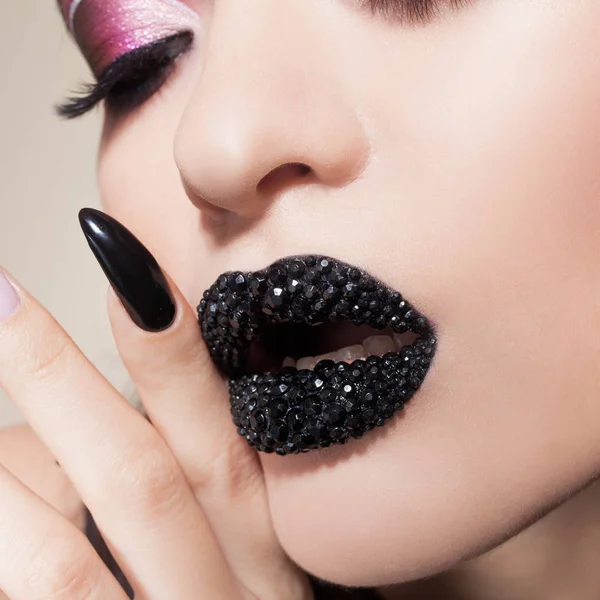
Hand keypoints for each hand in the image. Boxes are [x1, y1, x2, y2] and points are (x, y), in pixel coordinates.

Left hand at [0, 209, 312, 599]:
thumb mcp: (237, 566)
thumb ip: (188, 488)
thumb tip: (89, 410)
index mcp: (266, 557)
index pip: (222, 435)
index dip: (173, 346)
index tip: (118, 257)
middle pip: (138, 478)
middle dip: (62, 378)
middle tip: (0, 293)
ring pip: (51, 559)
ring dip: (4, 472)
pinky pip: (31, 594)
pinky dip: (0, 541)